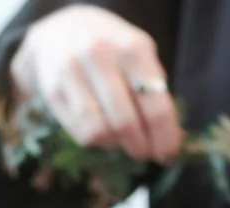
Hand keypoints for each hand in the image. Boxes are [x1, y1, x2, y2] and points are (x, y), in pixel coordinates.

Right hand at [10, 4, 181, 164]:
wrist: (60, 30)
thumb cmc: (110, 48)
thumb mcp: (138, 55)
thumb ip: (155, 91)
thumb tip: (175, 138)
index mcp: (133, 48)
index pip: (155, 105)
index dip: (164, 138)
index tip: (167, 154)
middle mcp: (102, 57)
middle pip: (126, 124)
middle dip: (140, 147)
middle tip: (144, 153)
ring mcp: (73, 73)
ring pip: (100, 132)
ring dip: (116, 146)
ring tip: (121, 141)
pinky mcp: (53, 91)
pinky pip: (80, 132)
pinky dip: (96, 141)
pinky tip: (102, 132)